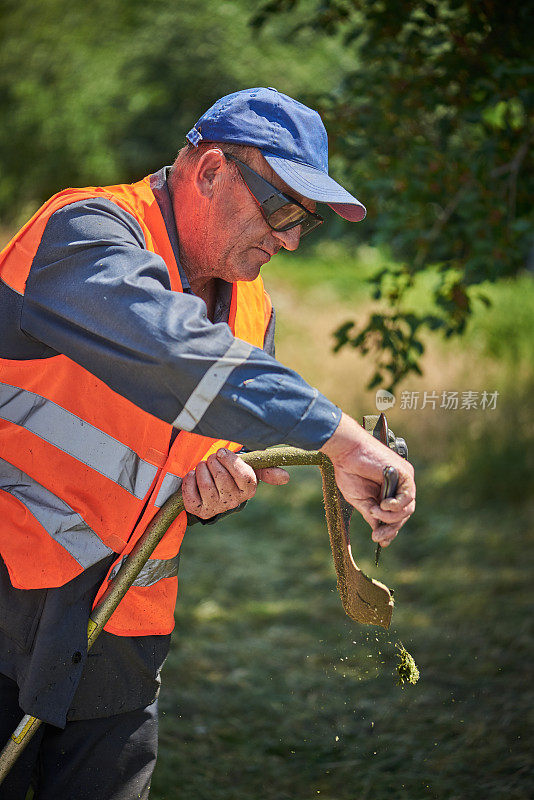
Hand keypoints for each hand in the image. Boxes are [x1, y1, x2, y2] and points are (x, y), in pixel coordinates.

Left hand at [182, 448, 289, 518]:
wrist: (213, 488)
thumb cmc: (232, 473)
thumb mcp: (250, 468)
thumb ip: (266, 469)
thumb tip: (286, 477)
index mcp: (248, 490)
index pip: (244, 476)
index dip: (231, 461)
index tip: (222, 452)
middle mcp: (233, 501)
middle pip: (222, 477)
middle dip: (213, 462)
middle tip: (212, 458)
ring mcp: (216, 507)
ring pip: (205, 483)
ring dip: (201, 469)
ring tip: (203, 466)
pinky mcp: (200, 511)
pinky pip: (190, 495)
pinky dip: (189, 481)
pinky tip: (192, 476)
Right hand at [320, 413, 415, 547]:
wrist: (346, 453)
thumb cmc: (349, 472)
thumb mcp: (360, 500)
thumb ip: (371, 514)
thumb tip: (378, 530)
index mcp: (387, 493)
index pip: (396, 516)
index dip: (390, 530)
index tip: (380, 541)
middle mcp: (397, 487)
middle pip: (404, 515)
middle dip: (391, 528)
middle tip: (378, 537)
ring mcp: (402, 481)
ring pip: (407, 509)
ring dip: (392, 517)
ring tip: (376, 512)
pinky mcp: (404, 473)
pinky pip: (408, 496)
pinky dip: (397, 505)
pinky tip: (384, 505)